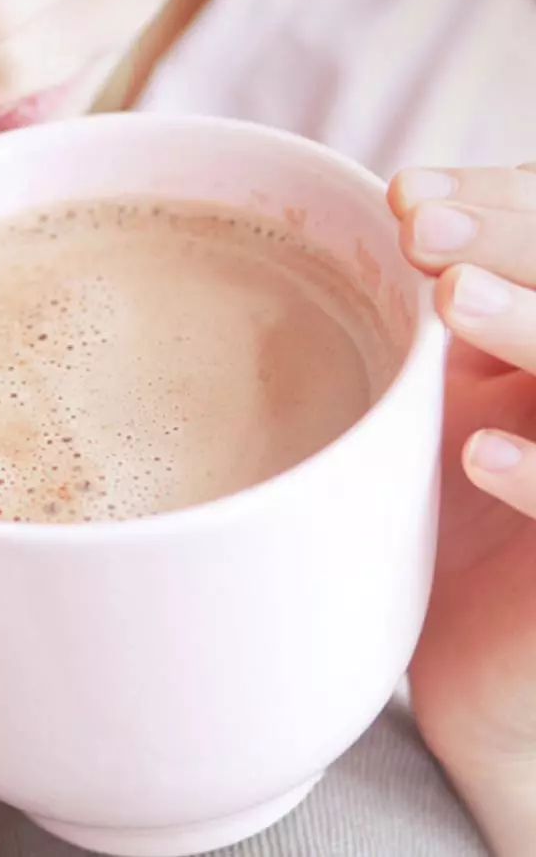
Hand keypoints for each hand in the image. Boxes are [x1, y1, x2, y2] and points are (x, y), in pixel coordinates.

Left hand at [390, 166, 535, 851]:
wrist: (479, 672)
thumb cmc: (443, 513)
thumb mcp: (428, 403)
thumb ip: (423, 327)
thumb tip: (354, 224)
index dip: (504, 204)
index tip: (406, 197)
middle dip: (515, 239)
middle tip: (422, 224)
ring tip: (454, 298)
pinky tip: (482, 457)